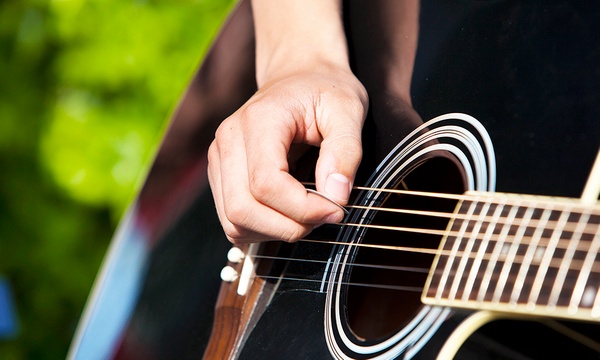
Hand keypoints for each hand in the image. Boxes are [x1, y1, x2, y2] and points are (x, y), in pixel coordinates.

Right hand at [207, 64, 367, 243]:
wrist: (298, 76)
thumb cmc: (323, 90)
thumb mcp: (347, 110)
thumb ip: (346, 152)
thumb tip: (336, 197)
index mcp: (257, 120)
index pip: (266, 184)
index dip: (303, 209)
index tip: (337, 209)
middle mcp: (228, 141)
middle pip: (243, 209)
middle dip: (288, 227)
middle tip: (324, 216)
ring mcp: (219, 160)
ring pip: (233, 222)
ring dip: (274, 232)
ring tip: (307, 215)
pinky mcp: (221, 176)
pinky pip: (232, 221)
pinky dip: (261, 230)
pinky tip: (287, 216)